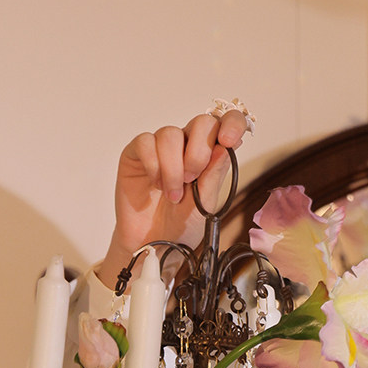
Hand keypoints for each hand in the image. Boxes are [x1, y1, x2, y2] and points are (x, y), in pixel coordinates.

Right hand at [96, 109, 251, 288]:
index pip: (225, 124)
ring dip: (173, 168)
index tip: (229, 140)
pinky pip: (145, 142)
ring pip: (170, 134)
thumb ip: (215, 174)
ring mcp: (160, 147)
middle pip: (200, 123)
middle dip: (198, 153)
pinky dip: (153, 165)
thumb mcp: (206, 203)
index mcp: (209, 154)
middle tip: (191, 180)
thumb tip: (227, 146)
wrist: (155, 244)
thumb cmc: (182, 224)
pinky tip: (155, 183)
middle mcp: (186, 145)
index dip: (231, 124)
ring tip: (173, 194)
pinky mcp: (136, 153)